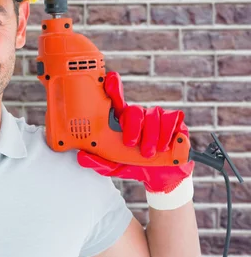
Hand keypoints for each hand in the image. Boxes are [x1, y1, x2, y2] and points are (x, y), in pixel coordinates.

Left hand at [76, 72, 193, 193]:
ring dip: (151, 137)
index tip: (109, 79)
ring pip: (153, 116)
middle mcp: (139, 115)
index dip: (113, 88)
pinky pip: (171, 118)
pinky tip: (164, 146)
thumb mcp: (116, 167)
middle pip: (134, 110)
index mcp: (122, 122)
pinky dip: (166, 134)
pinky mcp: (175, 121)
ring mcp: (157, 117)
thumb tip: (81, 156)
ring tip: (149, 153)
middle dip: (132, 128)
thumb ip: (100, 162)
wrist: (162, 178)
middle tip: (131, 144)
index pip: (116, 101)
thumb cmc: (136, 166)